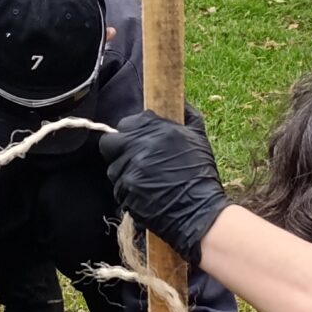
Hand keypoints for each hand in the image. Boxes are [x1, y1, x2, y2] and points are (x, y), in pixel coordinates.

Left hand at [99, 109, 228, 260]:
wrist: (199, 211)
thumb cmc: (200, 173)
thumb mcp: (198, 137)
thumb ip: (186, 115)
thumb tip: (180, 101)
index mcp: (156, 130)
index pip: (127, 122)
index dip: (132, 131)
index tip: (138, 139)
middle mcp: (138, 148)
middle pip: (110, 142)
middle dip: (118, 148)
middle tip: (132, 157)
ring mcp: (130, 171)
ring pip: (113, 167)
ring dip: (124, 171)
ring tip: (144, 178)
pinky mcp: (125, 192)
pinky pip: (118, 187)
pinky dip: (128, 190)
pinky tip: (145, 193)